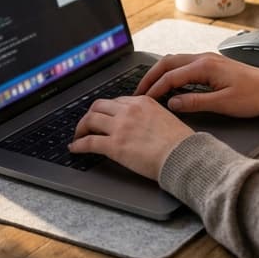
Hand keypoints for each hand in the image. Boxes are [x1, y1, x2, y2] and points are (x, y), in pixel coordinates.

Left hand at [69, 95, 192, 180]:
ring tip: (78, 135)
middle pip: (98, 106)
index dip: (106, 109)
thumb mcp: (165, 117)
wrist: (184, 156)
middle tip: (87, 123)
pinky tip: (75, 148)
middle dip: (89, 114)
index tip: (103, 115)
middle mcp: (128, 110)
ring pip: (90, 120)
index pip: (116, 101)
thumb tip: (141, 124)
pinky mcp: (115, 145)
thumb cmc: (180, 143)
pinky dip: (78, 145)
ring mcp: (120, 127)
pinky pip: (89, 142)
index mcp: (141, 102)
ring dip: (81, 128)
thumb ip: (149, 115)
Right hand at [137, 52, 258, 117]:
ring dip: (160, 73)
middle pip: (168, 62)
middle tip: (138, 91)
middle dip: (150, 76)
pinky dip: (171, 73)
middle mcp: (203, 58)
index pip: (171, 76)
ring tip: (149, 87)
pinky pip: (184, 65)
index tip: (144, 99)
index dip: (155, 88)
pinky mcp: (211, 65)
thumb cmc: (254, 96)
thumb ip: (196, 102)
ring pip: (175, 61)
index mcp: (205, 66)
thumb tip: (172, 103)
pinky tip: (169, 84)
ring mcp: (207, 60)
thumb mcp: (224, 104)